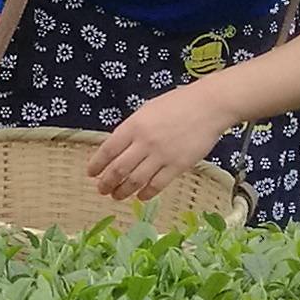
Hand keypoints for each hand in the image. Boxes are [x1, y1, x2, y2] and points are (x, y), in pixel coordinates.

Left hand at [86, 79, 233, 198]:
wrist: (209, 106)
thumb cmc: (177, 104)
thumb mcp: (147, 110)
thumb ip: (132, 129)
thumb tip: (117, 148)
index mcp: (134, 125)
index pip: (108, 150)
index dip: (97, 164)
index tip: (91, 174)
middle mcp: (144, 142)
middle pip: (119, 169)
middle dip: (107, 182)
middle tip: (102, 189)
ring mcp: (162, 155)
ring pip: (136, 180)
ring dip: (123, 191)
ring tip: (117, 196)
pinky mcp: (178, 166)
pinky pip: (157, 185)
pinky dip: (146, 193)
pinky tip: (141, 195)